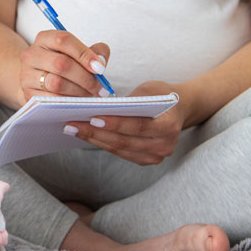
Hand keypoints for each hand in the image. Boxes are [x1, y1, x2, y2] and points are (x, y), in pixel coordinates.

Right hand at [18, 30, 110, 103]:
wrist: (38, 80)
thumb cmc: (62, 64)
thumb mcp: (77, 53)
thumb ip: (94, 52)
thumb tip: (100, 61)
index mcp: (44, 38)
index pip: (64, 40)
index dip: (84, 54)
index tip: (100, 68)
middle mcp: (31, 54)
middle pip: (61, 64)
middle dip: (85, 78)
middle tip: (100, 88)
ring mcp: (27, 75)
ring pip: (56, 83)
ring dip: (79, 92)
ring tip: (91, 96)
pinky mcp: (27, 93)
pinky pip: (51, 100)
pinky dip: (69, 102)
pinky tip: (79, 102)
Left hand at [64, 80, 187, 165]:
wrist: (179, 110)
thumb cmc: (162, 96)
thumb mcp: (149, 91)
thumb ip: (130, 101)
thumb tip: (99, 108)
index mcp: (169, 126)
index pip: (137, 126)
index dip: (114, 123)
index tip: (92, 117)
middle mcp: (164, 145)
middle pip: (124, 141)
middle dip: (95, 132)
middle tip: (71, 124)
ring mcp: (155, 156)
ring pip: (118, 149)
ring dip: (93, 139)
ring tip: (72, 129)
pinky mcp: (145, 160)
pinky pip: (119, 153)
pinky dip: (101, 143)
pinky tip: (85, 134)